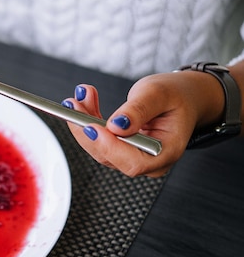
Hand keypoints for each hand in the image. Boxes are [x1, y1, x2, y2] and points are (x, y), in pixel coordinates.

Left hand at [61, 71, 223, 176]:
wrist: (182, 97)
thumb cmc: (176, 96)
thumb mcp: (159, 94)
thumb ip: (138, 110)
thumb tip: (116, 126)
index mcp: (166, 152)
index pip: (133, 162)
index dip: (109, 147)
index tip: (91, 126)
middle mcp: (148, 161)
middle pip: (108, 155)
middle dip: (87, 129)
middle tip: (73, 104)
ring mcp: (132, 157)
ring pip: (98, 146)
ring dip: (83, 120)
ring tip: (80, 96)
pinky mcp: (119, 149)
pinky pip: (98, 139)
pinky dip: (87, 119)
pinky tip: (84, 101)